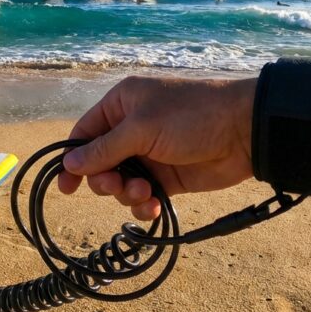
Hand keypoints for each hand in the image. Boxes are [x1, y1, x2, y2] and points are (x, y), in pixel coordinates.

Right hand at [58, 76, 255, 220]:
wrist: (244, 131)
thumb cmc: (191, 116)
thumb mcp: (142, 128)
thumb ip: (104, 149)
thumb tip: (69, 164)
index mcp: (121, 105)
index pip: (85, 133)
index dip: (73, 159)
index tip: (66, 186)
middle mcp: (131, 129)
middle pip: (99, 163)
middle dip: (104, 179)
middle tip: (115, 186)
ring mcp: (150, 155)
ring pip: (120, 183)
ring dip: (125, 193)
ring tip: (143, 193)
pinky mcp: (167, 178)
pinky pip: (143, 196)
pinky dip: (143, 205)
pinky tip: (152, 207)